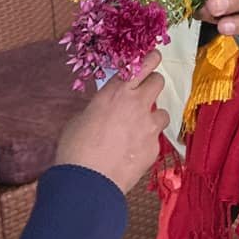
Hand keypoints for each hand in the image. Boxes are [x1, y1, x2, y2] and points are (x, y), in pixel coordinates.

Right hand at [54, 57, 167, 193]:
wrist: (88, 182)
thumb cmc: (76, 148)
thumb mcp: (81, 118)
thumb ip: (100, 108)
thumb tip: (105, 111)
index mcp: (115, 92)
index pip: (141, 64)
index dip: (150, 59)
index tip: (154, 57)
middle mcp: (136, 103)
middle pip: (159, 81)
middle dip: (153, 85)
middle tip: (145, 94)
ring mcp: (148, 125)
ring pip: (163, 112)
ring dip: (153, 117)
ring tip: (137, 130)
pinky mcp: (154, 147)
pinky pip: (156, 138)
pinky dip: (147, 142)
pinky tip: (132, 153)